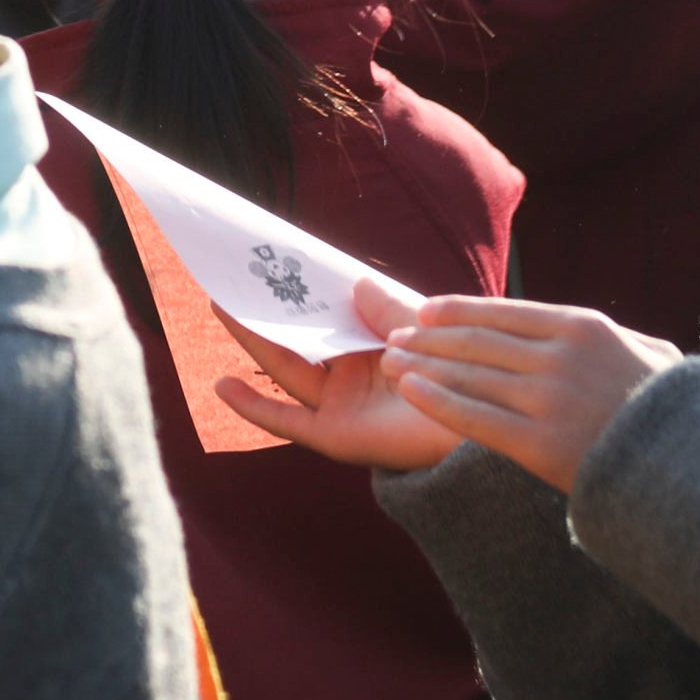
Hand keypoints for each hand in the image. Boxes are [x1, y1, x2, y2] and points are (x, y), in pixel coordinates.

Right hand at [216, 276, 461, 469]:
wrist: (477, 423)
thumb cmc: (458, 376)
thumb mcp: (420, 329)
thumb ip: (387, 308)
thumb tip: (356, 281)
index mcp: (371, 349)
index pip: (326, 317)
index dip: (301, 293)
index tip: (275, 264)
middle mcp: (350, 377)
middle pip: (296, 340)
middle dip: (266, 312)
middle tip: (235, 279)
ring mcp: (339, 405)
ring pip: (284, 369)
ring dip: (253, 340)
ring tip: (221, 306)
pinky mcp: (333, 434)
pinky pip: (284, 421)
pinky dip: (252, 406)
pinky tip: (223, 386)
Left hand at [380, 294, 683, 491]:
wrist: (693, 470)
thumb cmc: (677, 414)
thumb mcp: (652, 356)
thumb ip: (608, 340)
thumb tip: (578, 332)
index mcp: (585, 328)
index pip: (505, 311)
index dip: (459, 310)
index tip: (426, 310)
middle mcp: (560, 356)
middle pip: (478, 340)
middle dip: (430, 337)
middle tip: (395, 336)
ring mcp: (548, 399)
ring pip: (469, 374)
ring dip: (423, 364)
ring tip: (391, 360)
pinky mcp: (539, 444)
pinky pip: (474, 416)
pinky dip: (435, 399)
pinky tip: (408, 389)